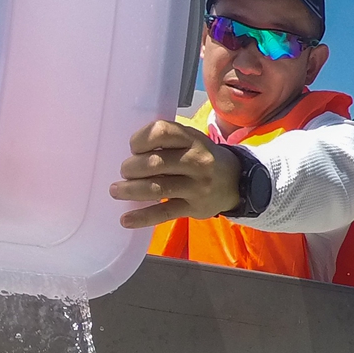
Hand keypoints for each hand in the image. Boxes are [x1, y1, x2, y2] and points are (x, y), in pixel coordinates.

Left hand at [111, 120, 241, 227]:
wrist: (237, 181)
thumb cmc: (202, 157)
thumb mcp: (190, 140)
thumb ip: (166, 141)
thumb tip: (130, 153)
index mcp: (192, 139)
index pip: (161, 132)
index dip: (140, 140)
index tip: (133, 148)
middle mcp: (196, 161)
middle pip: (155, 163)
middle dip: (131, 168)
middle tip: (124, 172)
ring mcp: (197, 186)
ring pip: (158, 188)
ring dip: (131, 190)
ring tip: (116, 191)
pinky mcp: (194, 208)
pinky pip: (165, 213)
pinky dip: (143, 217)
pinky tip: (126, 220)